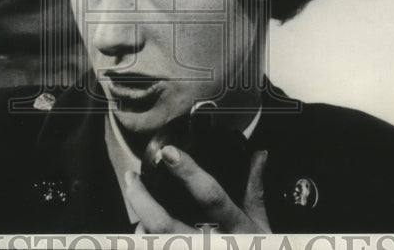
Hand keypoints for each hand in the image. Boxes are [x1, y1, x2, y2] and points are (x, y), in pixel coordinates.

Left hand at [125, 146, 270, 233]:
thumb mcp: (262, 225)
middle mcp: (213, 246)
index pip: (210, 197)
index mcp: (235, 229)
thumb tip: (258, 155)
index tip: (168, 152)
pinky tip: (141, 229)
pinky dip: (145, 240)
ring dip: (139, 223)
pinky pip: (156, 249)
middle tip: (131, 177)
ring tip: (135, 202)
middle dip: (142, 199)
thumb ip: (254, 190)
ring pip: (156, 242)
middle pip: (166, 225)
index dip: (188, 173)